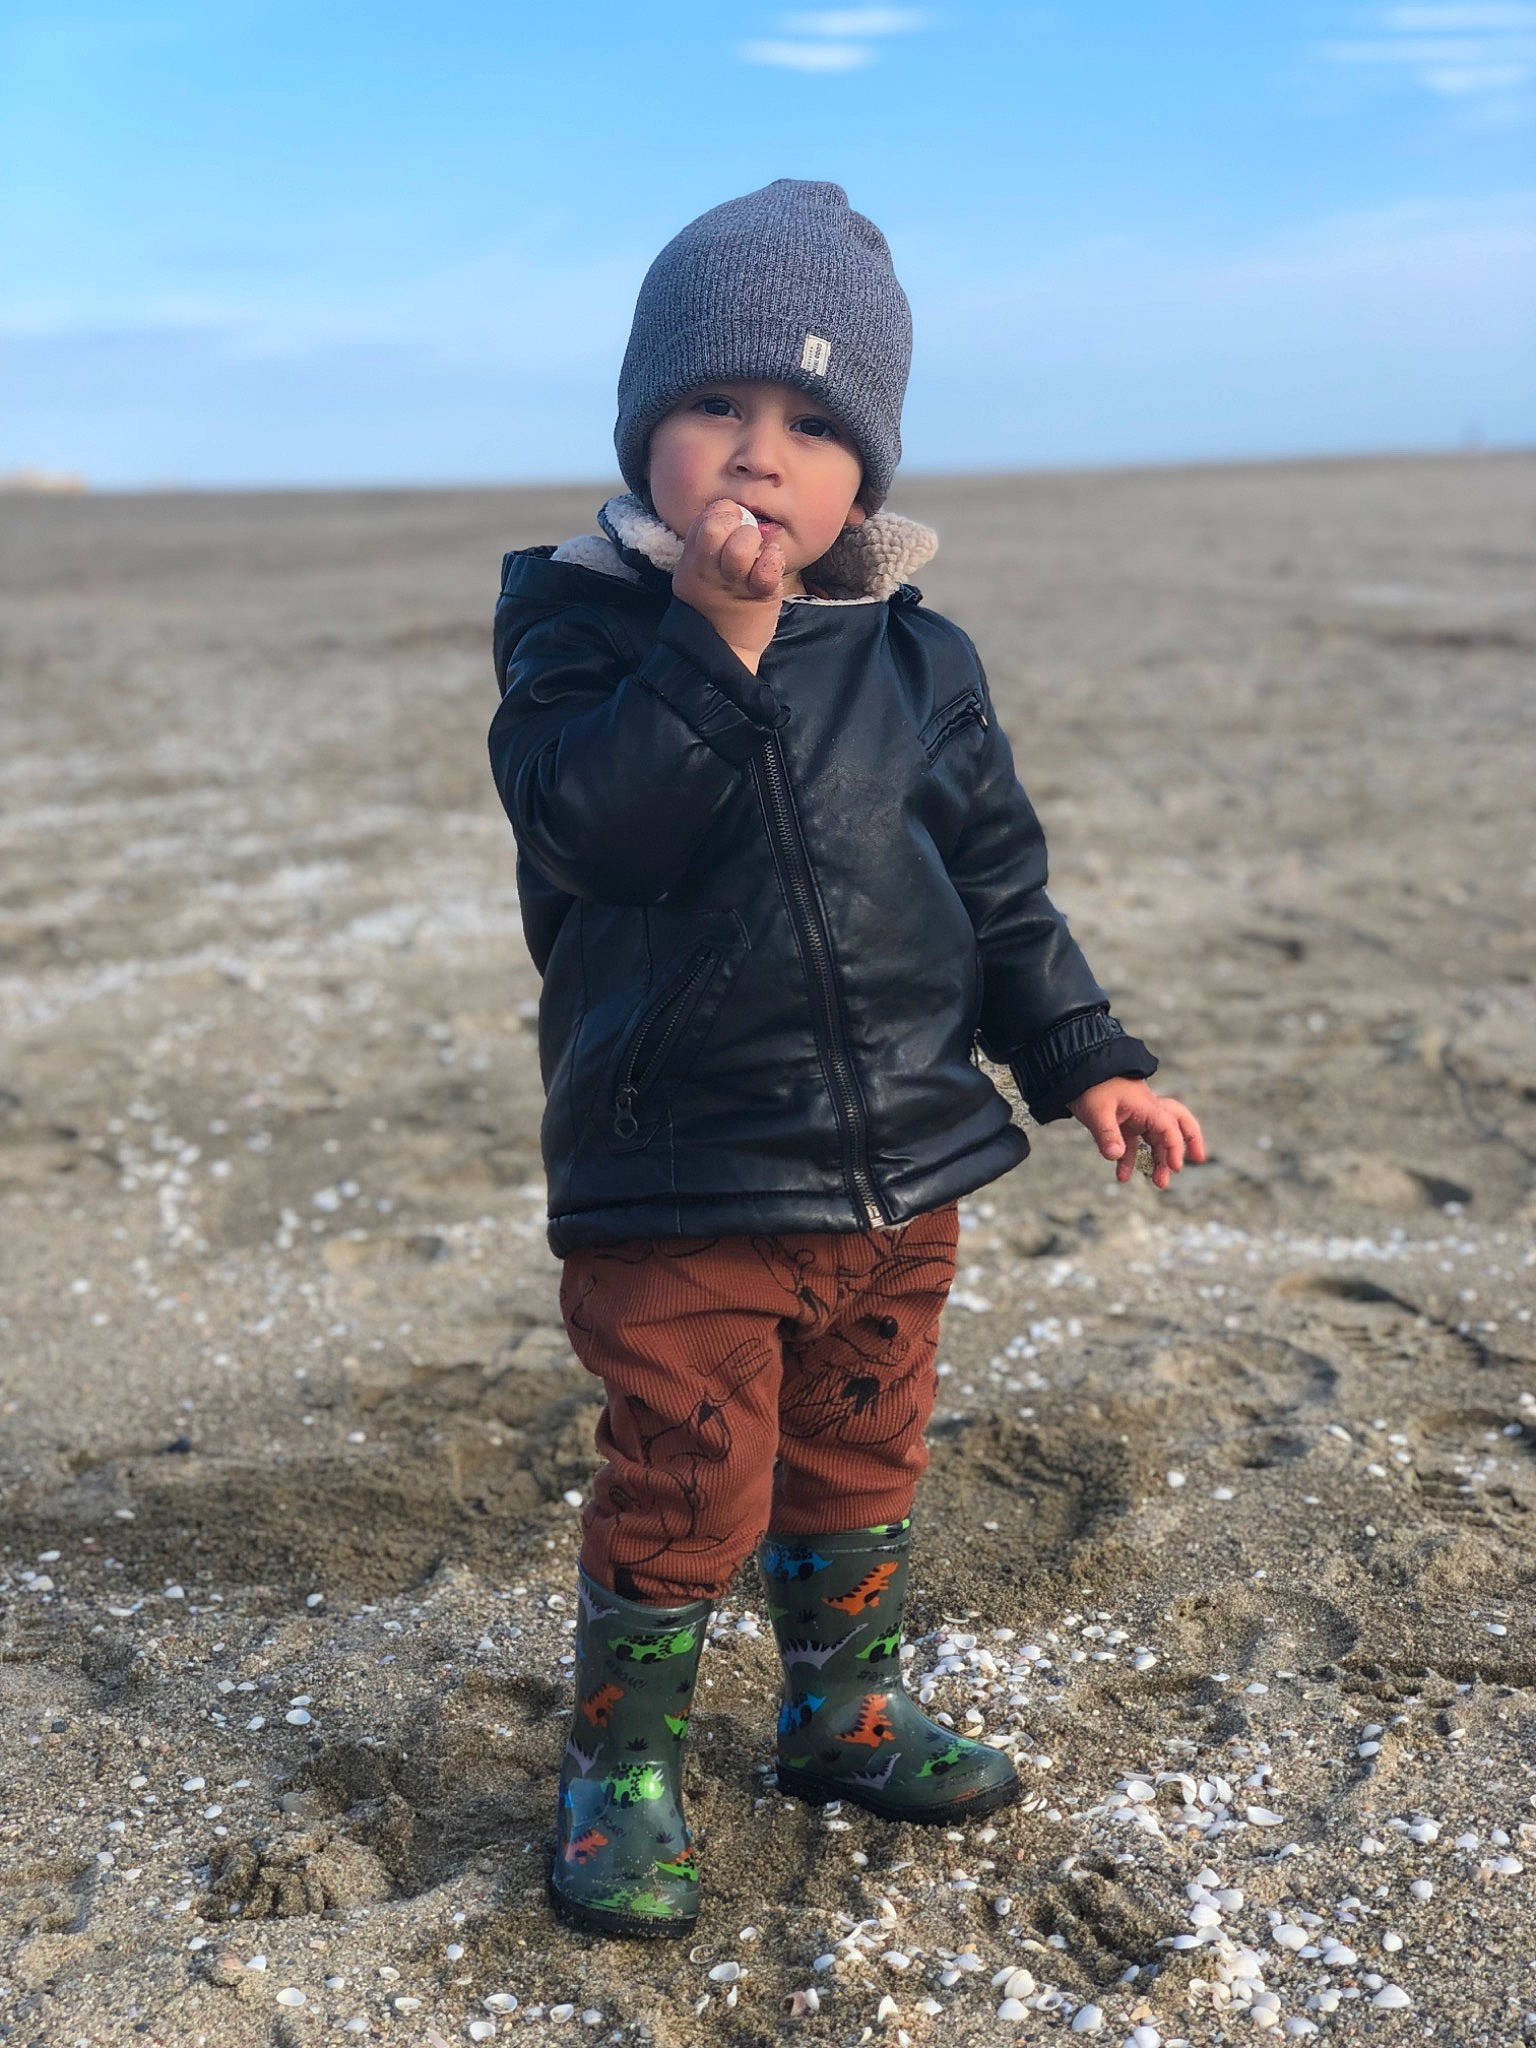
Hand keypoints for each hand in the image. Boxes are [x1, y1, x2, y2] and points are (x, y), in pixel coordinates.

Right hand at [671, 499, 784, 673]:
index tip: (732, 527)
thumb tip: (731, 512)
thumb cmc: (713, 605)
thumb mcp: (696, 573)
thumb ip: (706, 543)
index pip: (708, 517)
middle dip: (737, 525)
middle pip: (719, 526)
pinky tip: (771, 564)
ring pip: (743, 543)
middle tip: (744, 542)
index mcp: (693, 560)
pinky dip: (773, 558)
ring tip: (757, 555)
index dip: (724, 513)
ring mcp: (735, 582)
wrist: (724, 651)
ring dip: (755, 542)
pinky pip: (768, 565)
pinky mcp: (760, 595)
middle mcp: (710, 569)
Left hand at [1068, 1077, 1205, 1190]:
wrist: (1076, 1071)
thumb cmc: (1090, 1086)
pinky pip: (1132, 1144)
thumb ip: (1107, 1134)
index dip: (1176, 1147)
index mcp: (1146, 1106)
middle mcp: (1146, 1110)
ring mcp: (1135, 1117)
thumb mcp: (1097, 1110)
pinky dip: (1130, 1160)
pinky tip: (1122, 1177)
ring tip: (1159, 1183)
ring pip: (1155, 1139)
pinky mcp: (1122, 1122)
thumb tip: (1115, 1156)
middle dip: (1189, 1142)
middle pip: (1177, 1125)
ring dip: (1158, 1160)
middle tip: (1198, 1159)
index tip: (1175, 1166)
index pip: (1169, 1127)